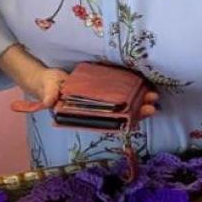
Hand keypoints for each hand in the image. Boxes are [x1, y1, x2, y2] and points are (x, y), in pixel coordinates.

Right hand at [6, 64, 161, 118]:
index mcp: (85, 114)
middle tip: (152, 106)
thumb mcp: (47, 89)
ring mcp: (101, 100)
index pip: (107, 121)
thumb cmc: (47, 86)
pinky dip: (133, 90)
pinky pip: (120, 92)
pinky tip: (145, 87)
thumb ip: (48, 95)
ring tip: (154, 96)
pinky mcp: (103, 88)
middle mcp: (96, 110)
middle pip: (120, 115)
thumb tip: (49, 102)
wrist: (47, 80)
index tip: (138, 117)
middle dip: (138, 111)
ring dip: (139, 101)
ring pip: (124, 105)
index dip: (123, 120)